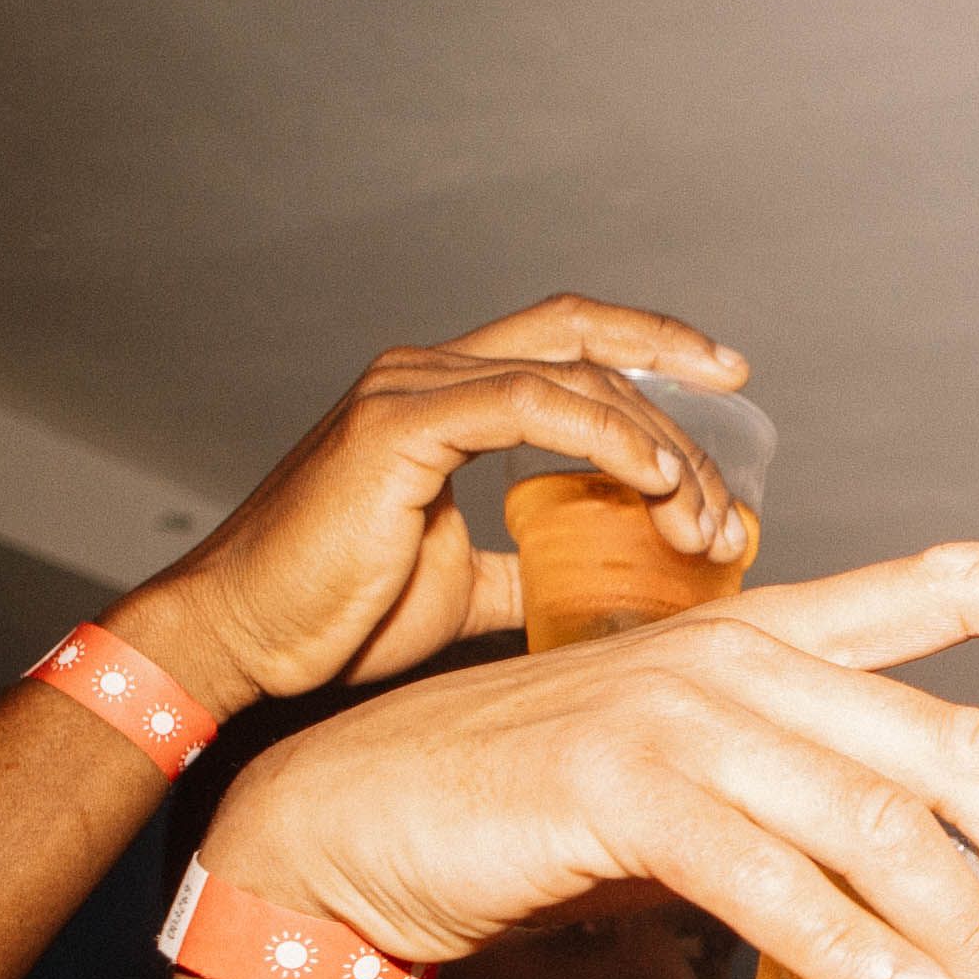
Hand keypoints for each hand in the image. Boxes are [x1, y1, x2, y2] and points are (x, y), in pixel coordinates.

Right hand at [110, 295, 751, 716]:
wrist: (246, 638)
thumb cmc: (340, 611)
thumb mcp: (470, 584)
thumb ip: (533, 560)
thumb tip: (607, 581)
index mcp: (448, 395)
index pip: (573, 340)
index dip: (655, 344)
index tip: (731, 377)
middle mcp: (431, 372)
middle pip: (592, 356)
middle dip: (680, 429)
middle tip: (726, 514)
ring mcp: (412, 389)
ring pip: (577, 382)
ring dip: (657, 452)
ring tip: (700, 524)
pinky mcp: (397, 425)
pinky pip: (526, 404)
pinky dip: (603, 437)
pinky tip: (652, 482)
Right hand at [200, 544, 978, 978]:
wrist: (353, 825)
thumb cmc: (540, 813)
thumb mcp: (704, 788)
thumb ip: (816, 812)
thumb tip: (943, 908)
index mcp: (771, 638)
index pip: (947, 587)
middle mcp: (743, 660)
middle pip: (957, 745)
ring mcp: (681, 717)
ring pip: (881, 828)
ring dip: (974, 934)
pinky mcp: (619, 790)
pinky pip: (770, 882)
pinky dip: (855, 954)